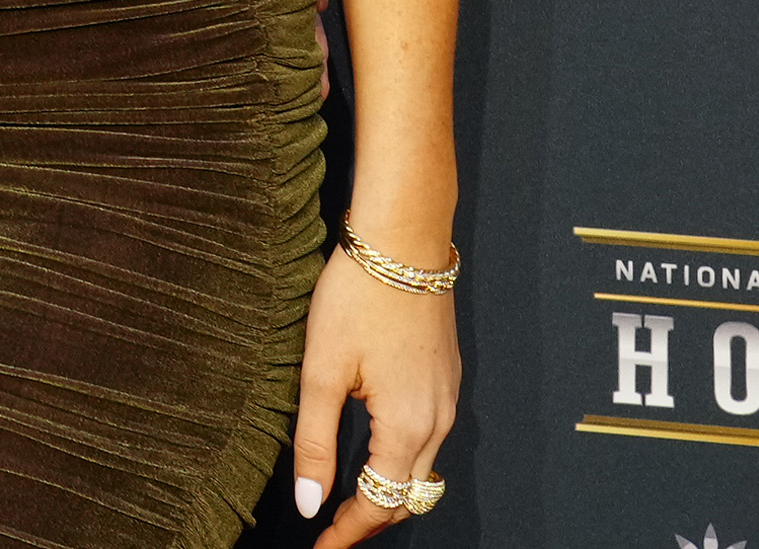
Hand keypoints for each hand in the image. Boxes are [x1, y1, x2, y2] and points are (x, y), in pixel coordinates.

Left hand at [291, 245, 460, 541]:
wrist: (403, 239)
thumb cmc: (358, 297)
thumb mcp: (321, 372)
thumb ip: (315, 443)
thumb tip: (309, 504)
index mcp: (407, 427)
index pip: (378, 504)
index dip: (348, 532)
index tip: (321, 548)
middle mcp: (438, 420)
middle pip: (407, 496)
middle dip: (371, 519)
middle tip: (333, 531)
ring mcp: (448, 398)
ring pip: (421, 469)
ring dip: (388, 489)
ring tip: (348, 497)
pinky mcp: (447, 377)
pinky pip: (430, 436)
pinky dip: (402, 458)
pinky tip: (375, 450)